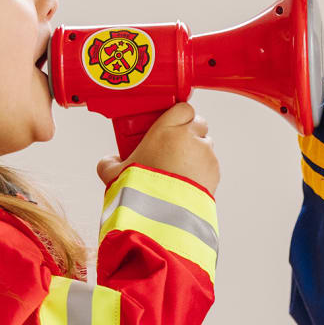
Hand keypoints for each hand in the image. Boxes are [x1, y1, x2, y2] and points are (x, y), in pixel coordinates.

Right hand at [95, 101, 219, 194]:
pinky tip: (186, 184)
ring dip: (196, 152)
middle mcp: (190, 138)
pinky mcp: (215, 174)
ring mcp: (205, 155)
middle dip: (188, 132)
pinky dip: (202, 171)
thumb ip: (109, 163)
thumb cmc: (141, 191)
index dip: (177, 116)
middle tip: (173, 146)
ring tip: (179, 170)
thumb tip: (108, 162)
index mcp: (167, 130)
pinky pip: (210, 166)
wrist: (163, 217)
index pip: (182, 108)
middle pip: (198, 124)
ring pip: (206, 145)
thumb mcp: (114, 175)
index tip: (168, 126)